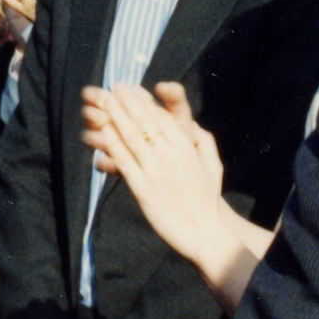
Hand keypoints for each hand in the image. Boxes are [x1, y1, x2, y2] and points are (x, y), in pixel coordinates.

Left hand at [80, 83, 226, 263]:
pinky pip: (126, 163)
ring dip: (117, 117)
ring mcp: (155, 172)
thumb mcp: (213, 165)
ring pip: (133, 138)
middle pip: (144, 123)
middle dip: (128, 103)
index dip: (145, 101)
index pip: (162, 117)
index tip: (133, 90)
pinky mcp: (143, 190)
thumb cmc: (207, 198)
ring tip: (105, 102)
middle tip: (114, 88)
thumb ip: (203, 141)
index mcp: (186, 148)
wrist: (203, 231)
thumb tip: (192, 124)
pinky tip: (105, 132)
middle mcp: (170, 156)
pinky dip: (114, 145)